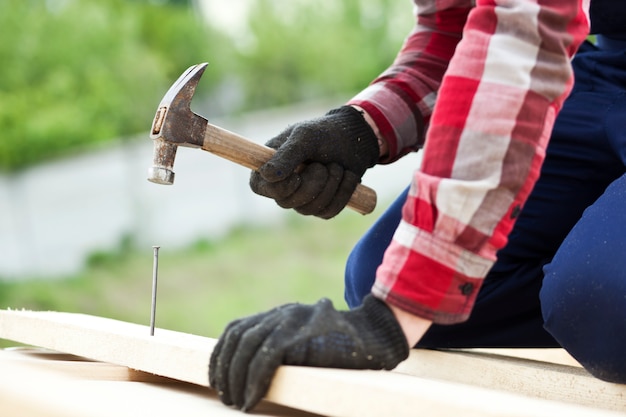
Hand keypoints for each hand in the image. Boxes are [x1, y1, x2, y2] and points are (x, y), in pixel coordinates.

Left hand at [208, 295, 408, 410]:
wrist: (374, 336)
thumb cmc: (342, 346)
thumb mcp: (306, 338)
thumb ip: (283, 344)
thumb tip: (253, 371)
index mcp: (279, 313)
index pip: (236, 329)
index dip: (221, 355)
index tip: (217, 380)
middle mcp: (281, 313)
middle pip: (237, 339)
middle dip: (225, 371)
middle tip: (225, 397)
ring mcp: (290, 322)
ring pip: (246, 349)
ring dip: (236, 380)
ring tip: (237, 403)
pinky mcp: (299, 336)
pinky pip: (264, 360)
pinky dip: (253, 383)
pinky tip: (251, 400)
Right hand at [250, 106, 379, 218]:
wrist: (354, 139)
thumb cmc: (324, 133)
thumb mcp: (305, 137)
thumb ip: (286, 155)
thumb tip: (267, 174)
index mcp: (269, 165)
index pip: (260, 188)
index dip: (279, 187)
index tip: (296, 176)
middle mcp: (281, 186)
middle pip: (287, 202)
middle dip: (312, 182)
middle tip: (322, 164)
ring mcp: (301, 199)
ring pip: (310, 209)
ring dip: (330, 184)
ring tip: (336, 166)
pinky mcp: (321, 206)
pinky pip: (329, 211)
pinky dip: (343, 192)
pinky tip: (347, 175)